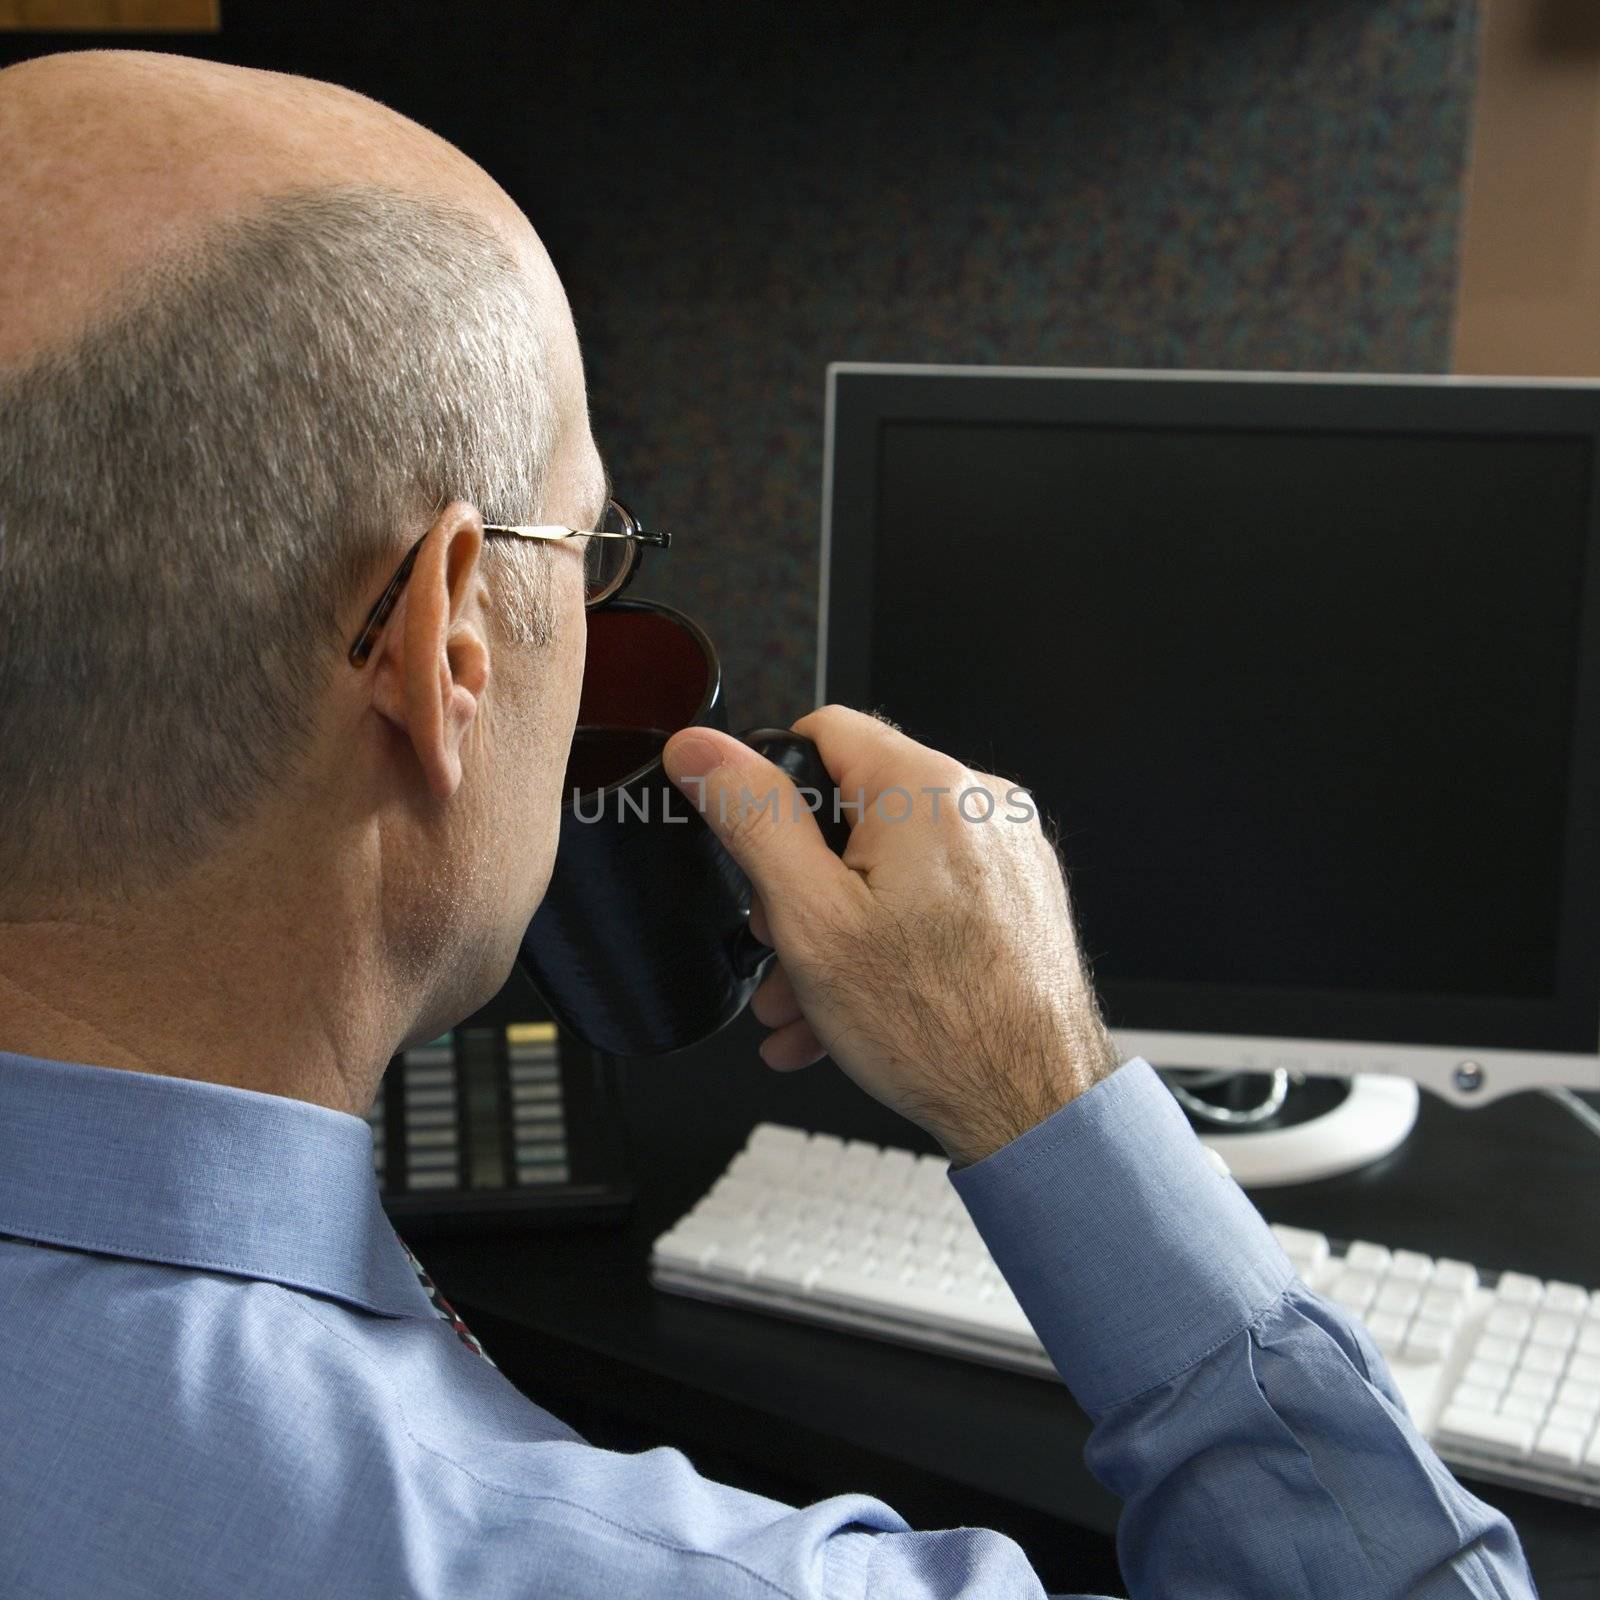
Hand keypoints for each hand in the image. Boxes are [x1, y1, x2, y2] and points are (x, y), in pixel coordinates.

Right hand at [662, 706, 1119, 1165]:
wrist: (1031, 1106)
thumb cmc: (936, 1026)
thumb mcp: (810, 917)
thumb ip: (753, 819)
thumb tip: (703, 750)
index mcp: (927, 789)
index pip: (824, 730)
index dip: (770, 784)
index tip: (751, 841)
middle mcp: (980, 806)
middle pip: (856, 807)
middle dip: (800, 879)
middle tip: (777, 941)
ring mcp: (1006, 854)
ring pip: (890, 865)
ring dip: (835, 925)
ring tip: (803, 997)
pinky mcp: (1018, 898)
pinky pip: (931, 900)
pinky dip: (886, 941)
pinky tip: (844, 1009)